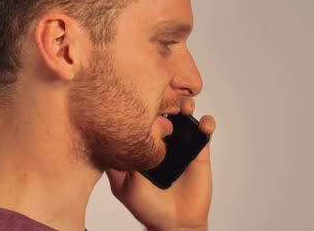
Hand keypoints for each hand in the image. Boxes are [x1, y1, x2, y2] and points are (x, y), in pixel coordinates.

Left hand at [106, 97, 215, 230]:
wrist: (175, 223)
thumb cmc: (147, 206)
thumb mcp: (122, 183)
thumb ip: (118, 161)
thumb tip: (106, 137)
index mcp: (141, 142)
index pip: (141, 115)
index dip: (143, 102)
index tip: (143, 94)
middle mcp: (160, 138)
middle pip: (163, 108)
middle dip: (165, 97)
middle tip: (167, 97)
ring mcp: (180, 142)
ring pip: (184, 113)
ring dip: (186, 104)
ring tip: (185, 108)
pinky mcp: (198, 149)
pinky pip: (205, 129)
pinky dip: (206, 122)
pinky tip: (203, 125)